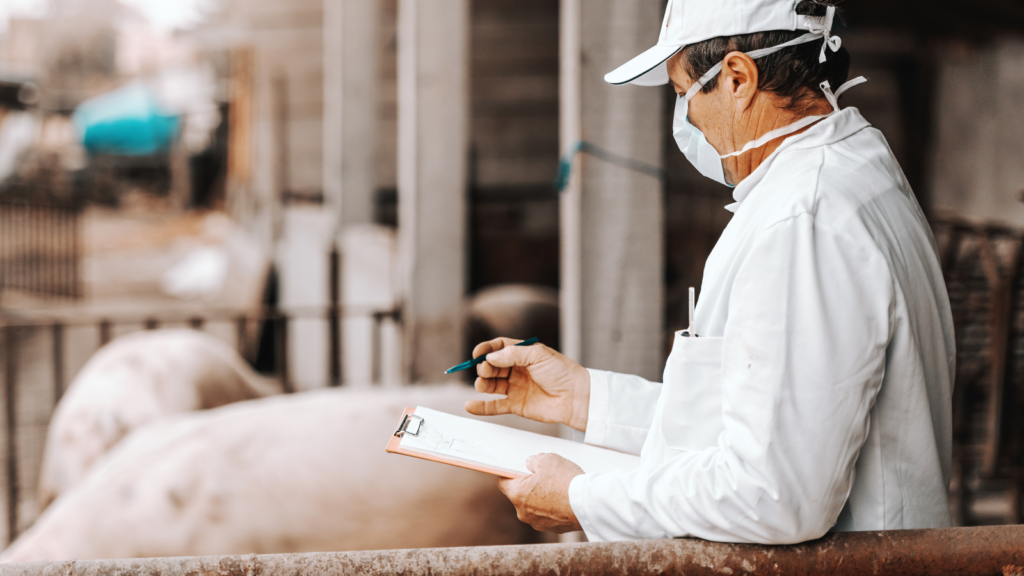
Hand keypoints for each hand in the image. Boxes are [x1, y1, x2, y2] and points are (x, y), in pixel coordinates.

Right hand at [464, 337, 590, 430]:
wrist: (575, 397)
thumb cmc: (562, 373)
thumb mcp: (538, 355)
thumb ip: (512, 354)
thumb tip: (491, 357)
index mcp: (523, 354)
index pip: (499, 348)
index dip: (486, 349)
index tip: (477, 353)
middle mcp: (517, 370)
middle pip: (492, 366)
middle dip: (484, 367)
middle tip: (485, 370)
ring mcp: (516, 387)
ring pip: (491, 385)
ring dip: (482, 384)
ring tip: (482, 385)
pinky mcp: (516, 405)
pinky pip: (495, 406)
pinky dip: (482, 407)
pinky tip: (470, 406)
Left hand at [498, 453, 583, 533]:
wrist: (588, 503)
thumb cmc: (566, 481)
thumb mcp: (547, 459)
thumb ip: (534, 461)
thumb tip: (531, 464)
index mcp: (517, 495)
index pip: (503, 483)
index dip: (510, 473)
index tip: (518, 469)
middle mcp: (524, 513)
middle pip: (520, 496)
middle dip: (529, 485)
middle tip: (543, 475)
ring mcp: (539, 523)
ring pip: (535, 507)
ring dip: (542, 498)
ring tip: (557, 487)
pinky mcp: (554, 529)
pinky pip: (549, 515)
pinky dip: (554, 507)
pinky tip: (565, 498)